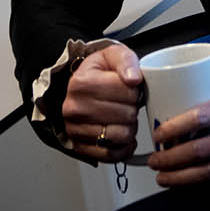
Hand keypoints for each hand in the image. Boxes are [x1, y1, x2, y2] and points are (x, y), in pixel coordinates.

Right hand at [62, 43, 142, 163]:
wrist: (81, 87)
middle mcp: (74, 108)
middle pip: (126, 115)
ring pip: (120, 136)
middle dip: (133, 109)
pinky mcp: (80, 147)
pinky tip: (122, 135)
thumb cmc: (99, 72)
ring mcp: (75, 129)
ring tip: (123, 118)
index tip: (129, 88)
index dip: (136, 90)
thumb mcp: (113, 55)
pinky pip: (111, 155)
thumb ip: (126, 61)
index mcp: (81, 83)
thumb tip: (133, 79)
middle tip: (126, 103)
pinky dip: (122, 148)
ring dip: (129, 128)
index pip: (127, 91)